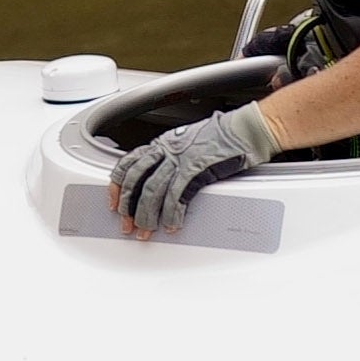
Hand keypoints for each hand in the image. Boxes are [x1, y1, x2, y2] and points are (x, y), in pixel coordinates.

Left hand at [108, 101, 276, 239]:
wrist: (245, 129)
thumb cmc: (223, 135)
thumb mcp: (187, 142)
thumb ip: (171, 158)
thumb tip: (161, 179)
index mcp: (162, 143)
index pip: (129, 164)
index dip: (117, 186)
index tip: (114, 203)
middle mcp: (166, 150)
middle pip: (136, 181)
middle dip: (128, 206)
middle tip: (127, 224)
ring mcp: (180, 160)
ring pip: (152, 191)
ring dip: (147, 215)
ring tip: (146, 230)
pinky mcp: (196, 170)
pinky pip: (177, 196)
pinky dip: (172, 214)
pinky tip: (171, 225)